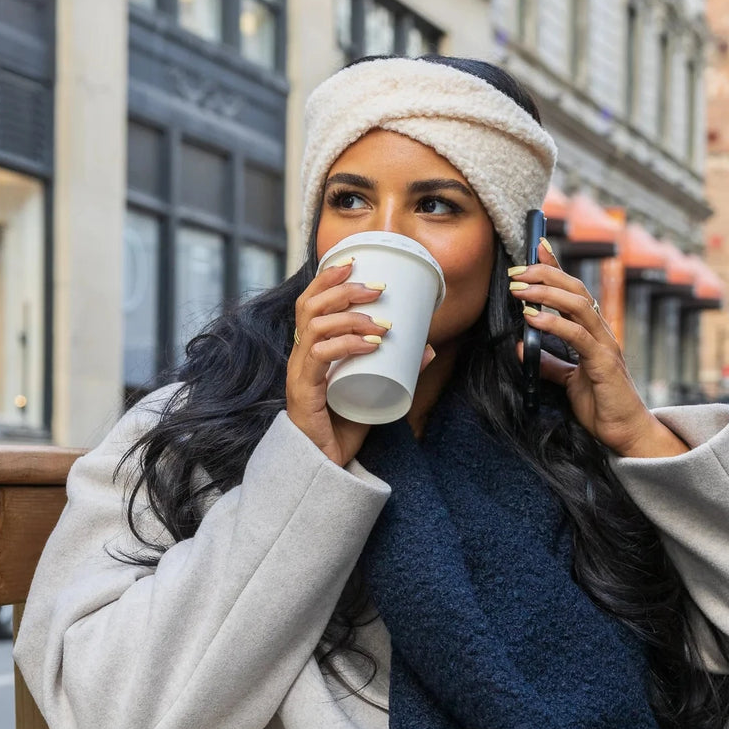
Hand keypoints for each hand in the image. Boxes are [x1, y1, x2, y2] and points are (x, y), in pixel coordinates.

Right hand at [286, 259, 433, 466]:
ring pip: (315, 326)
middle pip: (310, 305)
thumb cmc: (343, 427)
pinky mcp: (303, 391)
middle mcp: (300, 356)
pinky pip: (321, 357)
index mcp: (310, 349)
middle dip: (344, 288)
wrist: (324, 466)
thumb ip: (398, 369)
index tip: (355, 262)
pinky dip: (347, 344)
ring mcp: (299, 373)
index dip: (327, 278)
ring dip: (351, 315)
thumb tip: (429, 347)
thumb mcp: (376, 390)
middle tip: (378, 287)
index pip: (309, 302)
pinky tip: (371, 343)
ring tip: (382, 321)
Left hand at [510, 242, 688, 458]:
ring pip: (578, 306)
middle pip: (575, 289)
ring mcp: (605, 346)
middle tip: (517, 270)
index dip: (556, 267)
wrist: (626, 433)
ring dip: (546, 294)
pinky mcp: (604, 364)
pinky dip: (554, 324)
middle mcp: (602, 332)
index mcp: (594, 332)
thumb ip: (549, 363)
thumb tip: (521, 346)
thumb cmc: (602, 406)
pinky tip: (533, 319)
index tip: (537, 246)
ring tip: (519, 289)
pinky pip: (577, 337)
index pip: (574, 290)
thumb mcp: (568, 381)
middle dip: (545, 274)